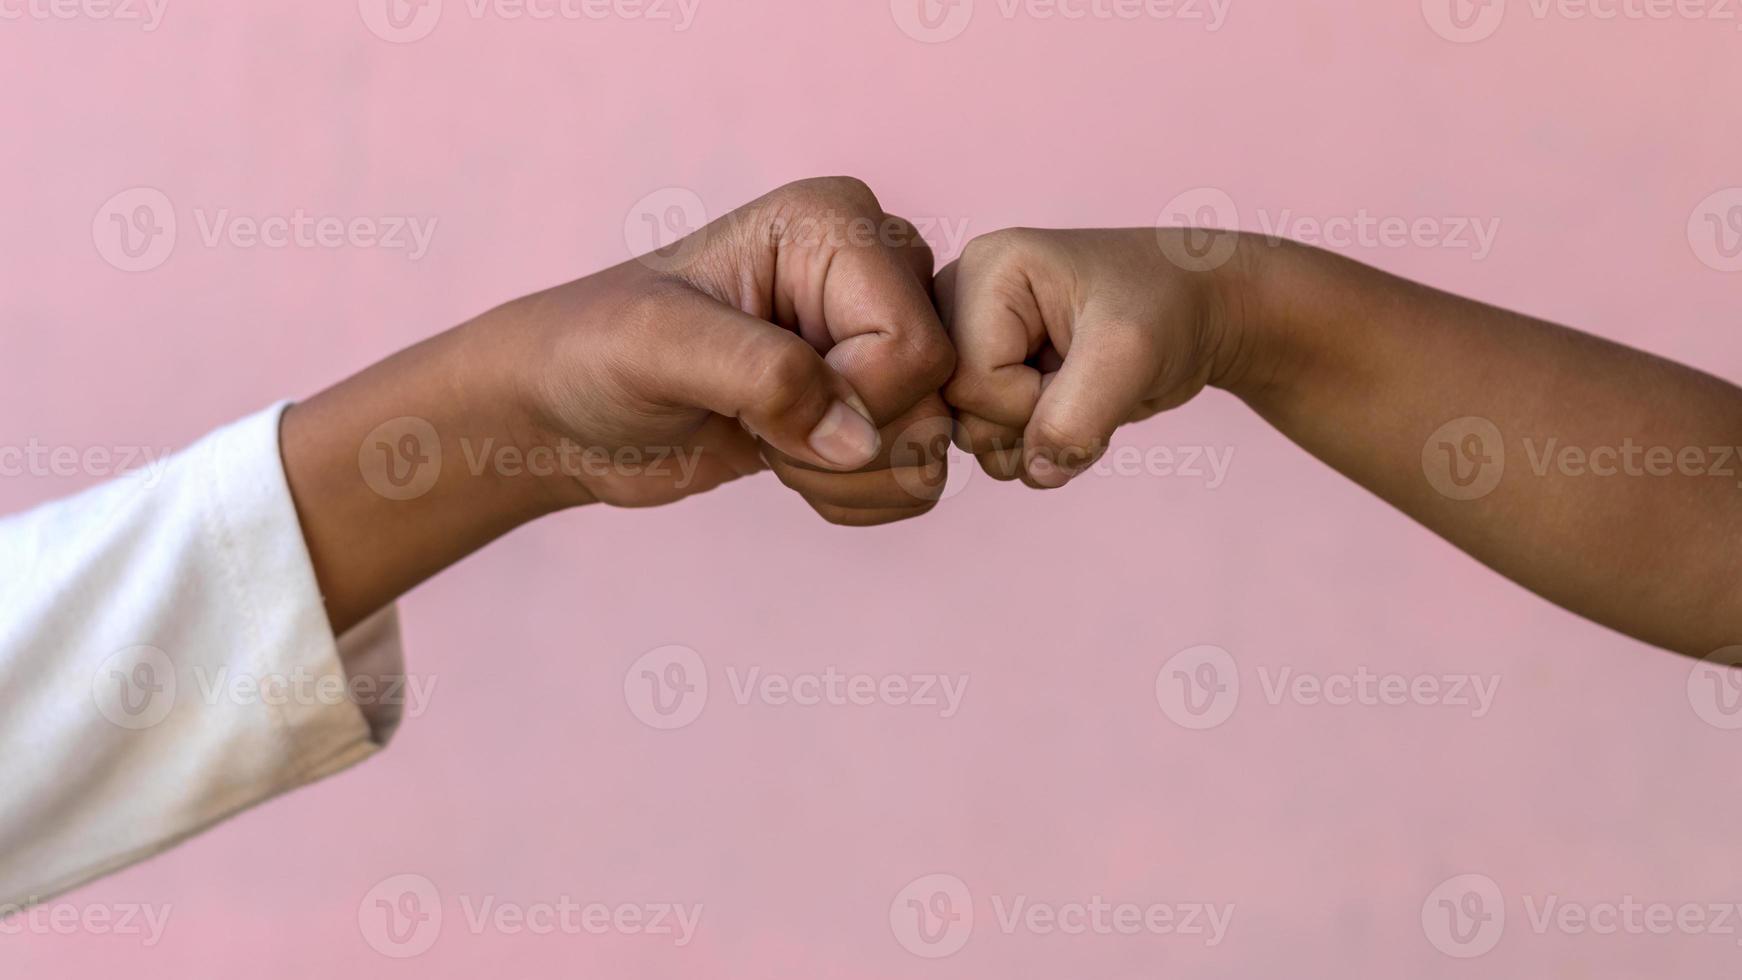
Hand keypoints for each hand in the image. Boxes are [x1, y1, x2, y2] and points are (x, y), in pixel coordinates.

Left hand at [510, 177, 955, 523]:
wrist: (566, 413)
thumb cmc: (595, 353)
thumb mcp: (660, 348)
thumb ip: (763, 377)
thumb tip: (858, 441)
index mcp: (836, 224)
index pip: (916, 343)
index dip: (851, 400)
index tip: (759, 400)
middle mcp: (872, 271)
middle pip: (940, 393)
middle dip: (849, 444)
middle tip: (761, 428)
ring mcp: (877, 338)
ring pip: (935, 440)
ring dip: (849, 478)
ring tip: (769, 443)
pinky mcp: (872, 402)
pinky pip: (918, 474)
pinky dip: (856, 496)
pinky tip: (789, 466)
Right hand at [936, 228, 1249, 488]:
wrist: (1201, 312)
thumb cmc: (1169, 308)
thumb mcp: (1129, 355)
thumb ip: (1076, 418)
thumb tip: (1036, 473)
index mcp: (985, 270)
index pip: (968, 379)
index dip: (1028, 400)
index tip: (1083, 366)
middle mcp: (965, 301)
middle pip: (958, 410)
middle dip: (1031, 421)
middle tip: (1085, 381)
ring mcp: (977, 341)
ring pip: (971, 434)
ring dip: (1037, 439)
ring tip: (1083, 393)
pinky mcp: (995, 375)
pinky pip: (991, 442)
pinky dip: (1039, 445)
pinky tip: (1073, 406)